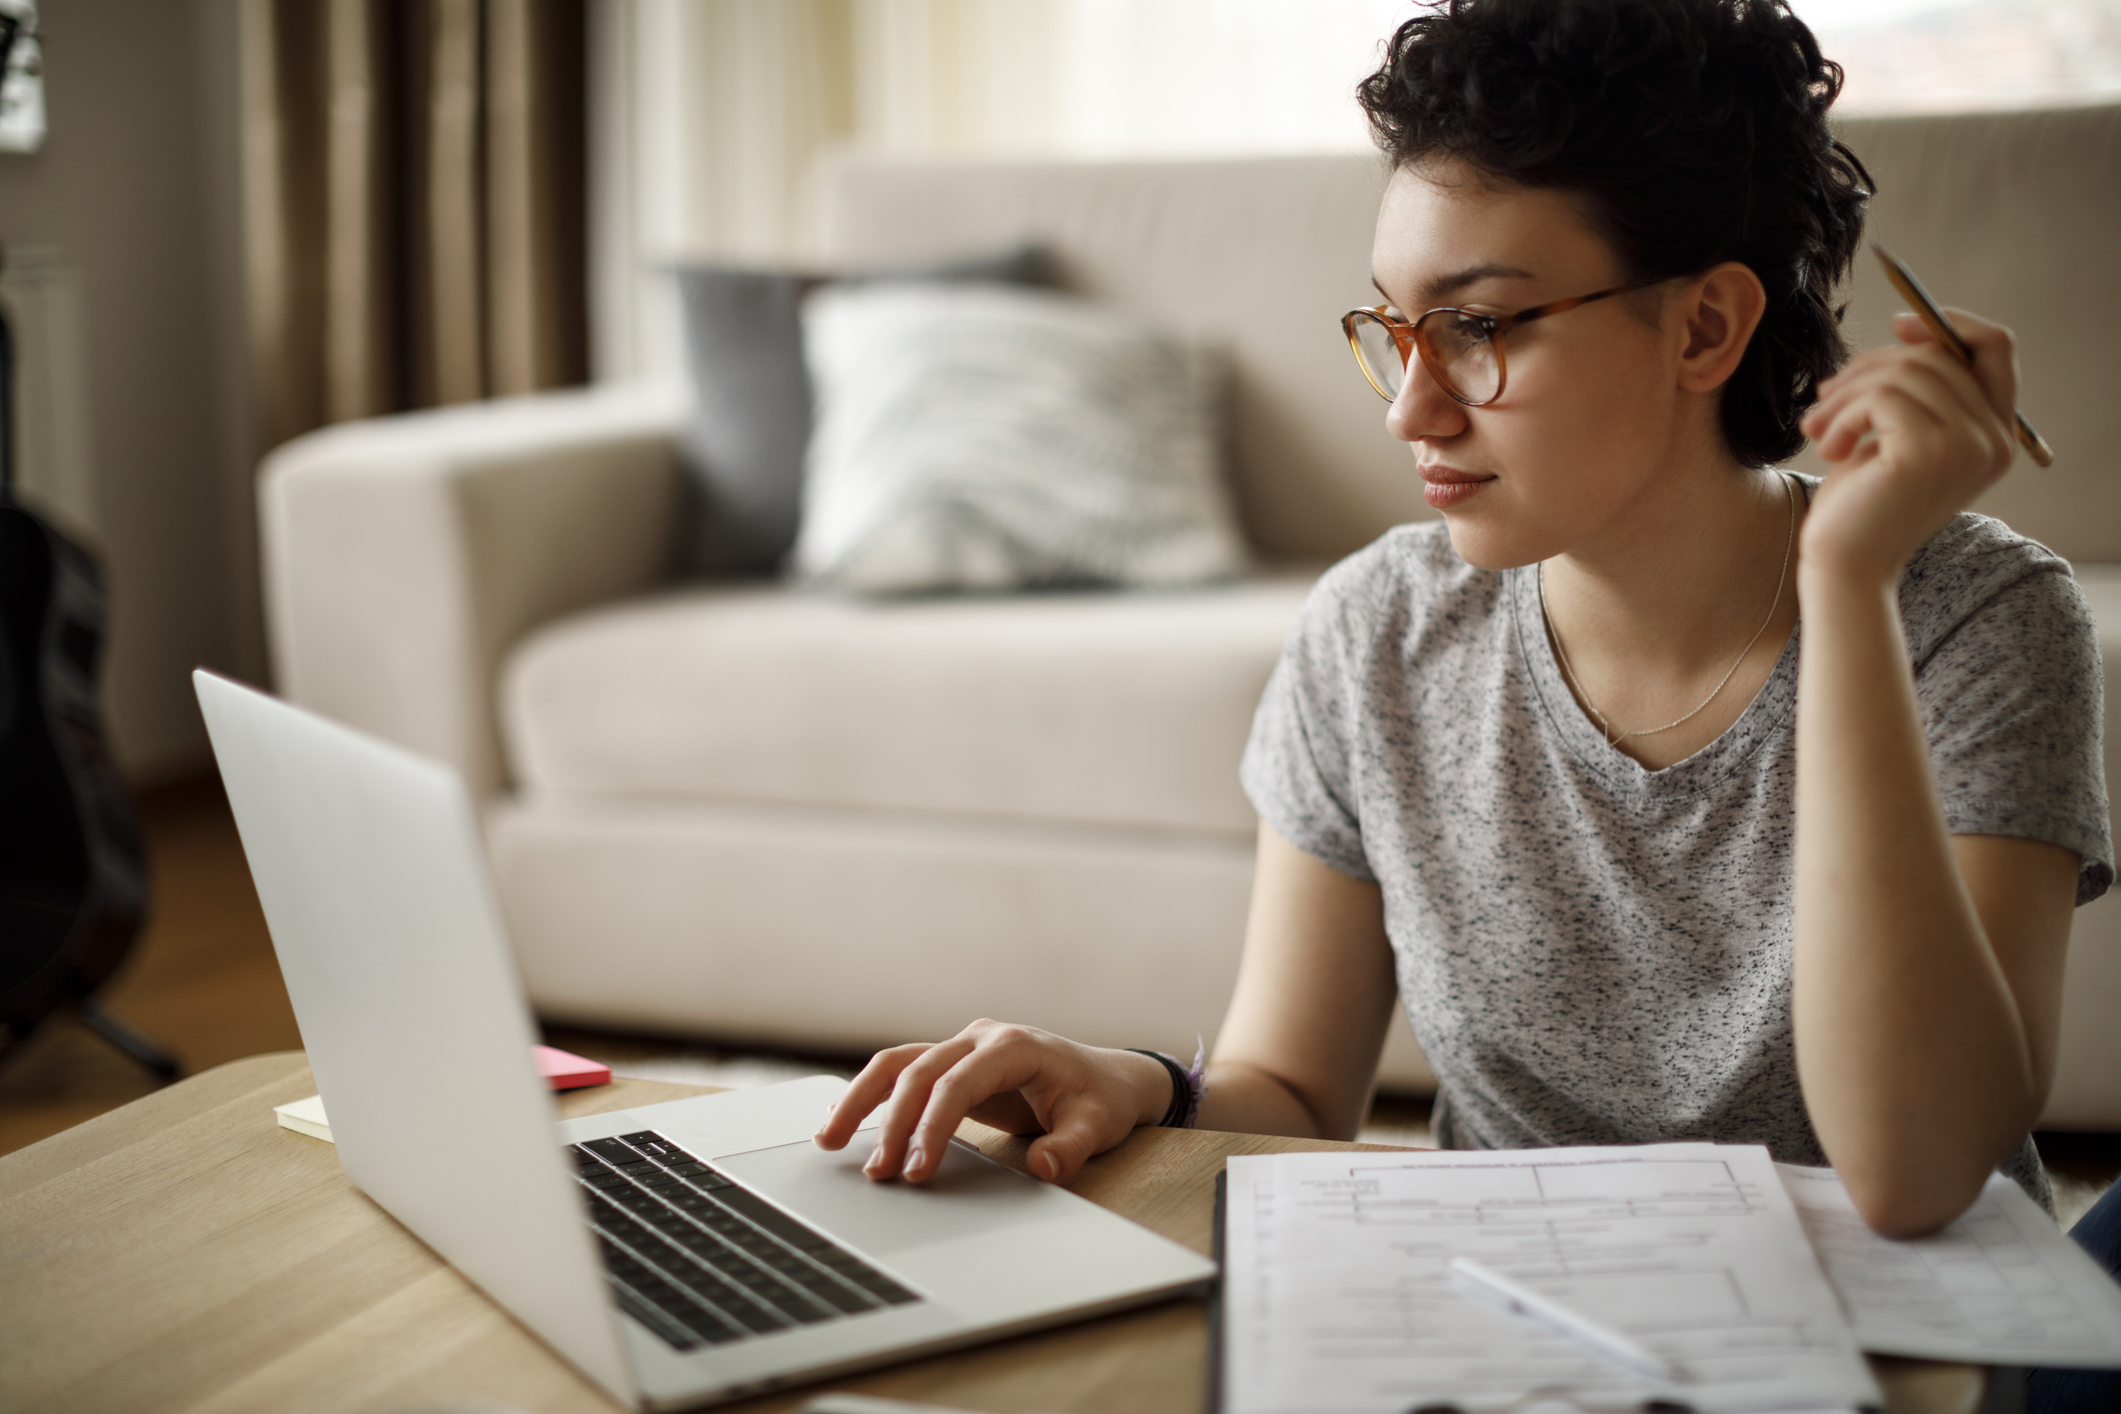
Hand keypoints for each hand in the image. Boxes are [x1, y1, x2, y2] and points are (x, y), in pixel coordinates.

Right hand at [812, 1019, 1174, 1185]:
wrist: (1107, 1078)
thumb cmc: (1100, 1100)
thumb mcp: (1097, 1125)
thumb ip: (1072, 1146)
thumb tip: (1045, 1167)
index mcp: (1013, 1046)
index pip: (955, 1083)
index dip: (932, 1126)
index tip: (917, 1171)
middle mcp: (979, 1038)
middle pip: (916, 1071)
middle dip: (889, 1122)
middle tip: (876, 1173)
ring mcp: (962, 1047)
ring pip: (897, 1065)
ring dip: (861, 1100)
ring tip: (828, 1140)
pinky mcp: (952, 1065)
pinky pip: (903, 1074)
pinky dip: (871, 1096)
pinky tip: (841, 1120)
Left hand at [1798, 308, 2019, 586]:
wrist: (1844, 564)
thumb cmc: (1862, 502)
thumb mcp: (1896, 434)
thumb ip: (1916, 388)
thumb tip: (1910, 325)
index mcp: (1996, 435)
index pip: (1996, 348)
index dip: (1948, 325)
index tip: (1898, 326)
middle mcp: (1994, 440)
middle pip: (1936, 356)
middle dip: (1869, 368)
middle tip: (1825, 398)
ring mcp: (1968, 446)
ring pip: (1902, 372)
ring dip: (1846, 394)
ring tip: (1818, 428)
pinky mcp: (1930, 452)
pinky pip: (1881, 397)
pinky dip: (1842, 415)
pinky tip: (1827, 447)